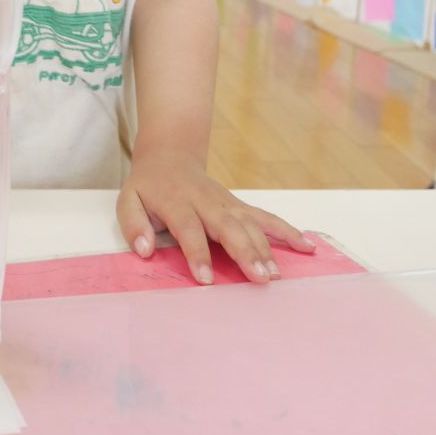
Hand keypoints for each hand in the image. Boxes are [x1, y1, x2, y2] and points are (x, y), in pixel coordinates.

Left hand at [117, 150, 315, 284]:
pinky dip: (287, 230)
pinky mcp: (240, 205)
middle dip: (245, 252)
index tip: (206, 280)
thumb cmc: (149, 185)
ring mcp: (227, 202)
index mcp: (177, 202)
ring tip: (276, 274)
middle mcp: (207, 202)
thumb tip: (143, 249)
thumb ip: (133, 225)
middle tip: (259, 278)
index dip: (197, 254)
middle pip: (229, 226)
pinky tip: (307, 245)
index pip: (189, 229)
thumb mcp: (128, 200)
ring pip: (251, 223)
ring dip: (266, 247)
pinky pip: (266, 217)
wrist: (170, 155)